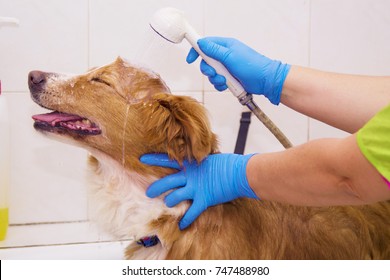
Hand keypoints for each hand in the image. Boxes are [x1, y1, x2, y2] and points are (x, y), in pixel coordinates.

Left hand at [140, 153, 258, 229]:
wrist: (240, 172)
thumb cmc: (228, 163)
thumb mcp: (209, 157)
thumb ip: (198, 160)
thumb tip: (193, 159)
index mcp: (191, 163)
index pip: (168, 159)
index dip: (154, 159)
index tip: (141, 159)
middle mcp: (191, 175)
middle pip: (167, 181)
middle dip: (156, 188)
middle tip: (148, 193)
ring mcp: (197, 187)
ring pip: (176, 196)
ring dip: (170, 201)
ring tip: (167, 204)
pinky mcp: (205, 199)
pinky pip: (192, 211)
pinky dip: (187, 219)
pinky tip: (182, 226)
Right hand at [186, 37, 290, 104]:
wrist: (265, 80)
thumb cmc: (252, 66)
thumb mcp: (230, 56)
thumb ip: (214, 50)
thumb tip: (201, 43)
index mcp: (225, 46)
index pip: (206, 45)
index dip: (196, 51)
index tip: (190, 59)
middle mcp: (225, 56)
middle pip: (207, 61)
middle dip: (208, 70)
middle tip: (214, 73)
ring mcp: (227, 67)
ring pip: (212, 74)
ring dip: (215, 79)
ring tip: (224, 81)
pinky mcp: (230, 78)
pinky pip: (218, 82)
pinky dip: (220, 85)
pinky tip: (226, 86)